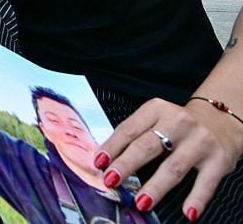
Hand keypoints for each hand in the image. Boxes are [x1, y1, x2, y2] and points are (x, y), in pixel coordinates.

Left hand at [95, 97, 242, 218]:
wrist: (220, 120)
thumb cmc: (179, 124)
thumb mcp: (155, 118)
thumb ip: (135, 134)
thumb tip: (107, 159)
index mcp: (156, 110)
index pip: (129, 130)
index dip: (112, 148)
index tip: (99, 162)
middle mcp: (178, 122)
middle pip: (147, 146)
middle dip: (127, 165)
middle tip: (111, 180)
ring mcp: (199, 141)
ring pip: (174, 167)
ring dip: (156, 187)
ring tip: (142, 201)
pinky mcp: (218, 159)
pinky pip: (206, 182)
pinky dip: (197, 198)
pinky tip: (188, 211)